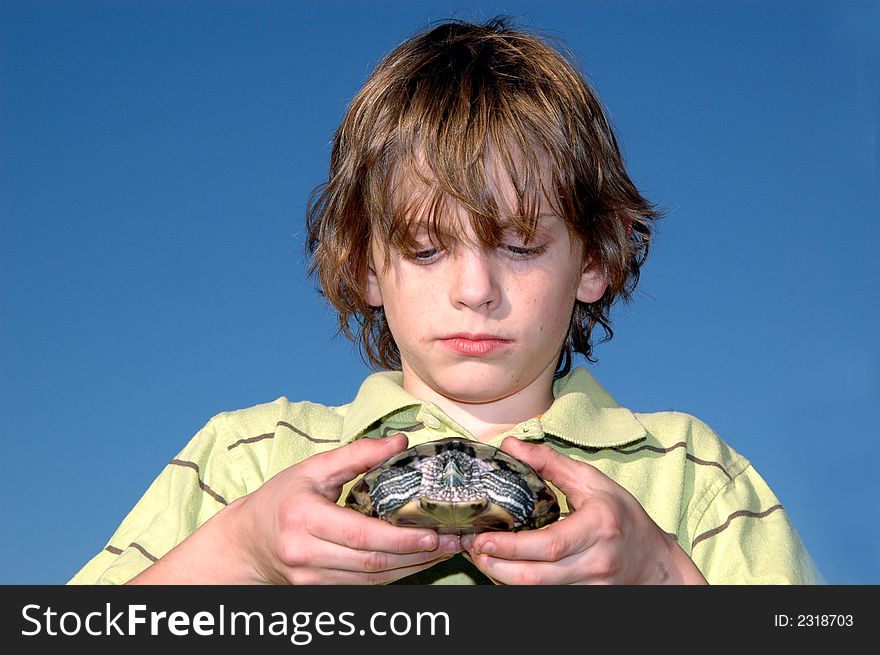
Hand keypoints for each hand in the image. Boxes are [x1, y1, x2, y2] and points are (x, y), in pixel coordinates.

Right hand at [130, 433, 460, 583]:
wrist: (246, 542)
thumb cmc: (280, 499)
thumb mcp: (312, 468)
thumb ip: (357, 454)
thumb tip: (399, 441)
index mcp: (303, 517)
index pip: (361, 536)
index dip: (400, 539)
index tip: (433, 533)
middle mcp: (305, 553)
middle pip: (372, 564)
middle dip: (416, 555)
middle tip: (451, 542)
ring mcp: (311, 578)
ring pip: (372, 580)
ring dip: (411, 568)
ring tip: (442, 551)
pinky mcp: (318, 591)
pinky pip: (364, 587)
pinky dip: (393, 575)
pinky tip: (415, 561)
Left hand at [460, 438, 706, 584]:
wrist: (654, 563)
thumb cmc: (623, 516)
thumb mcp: (592, 481)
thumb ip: (550, 462)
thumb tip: (510, 446)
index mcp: (598, 526)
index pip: (549, 545)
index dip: (511, 547)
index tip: (482, 540)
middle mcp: (596, 561)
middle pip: (536, 576)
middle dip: (496, 567)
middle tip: (473, 549)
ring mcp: (591, 586)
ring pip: (537, 590)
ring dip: (503, 577)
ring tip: (482, 558)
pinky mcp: (584, 598)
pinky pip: (544, 595)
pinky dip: (520, 585)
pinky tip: (505, 569)